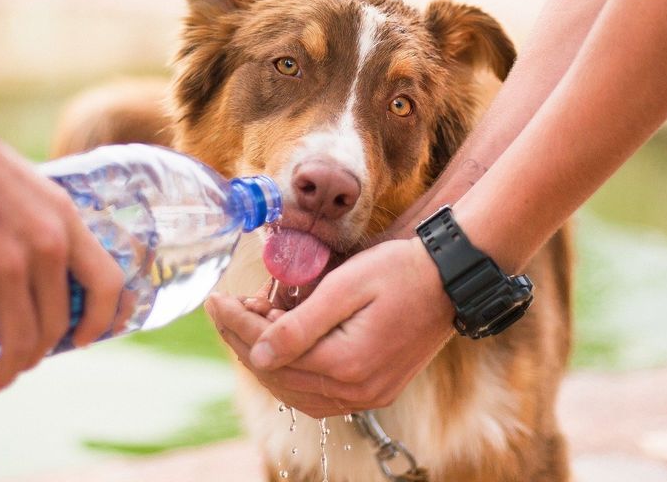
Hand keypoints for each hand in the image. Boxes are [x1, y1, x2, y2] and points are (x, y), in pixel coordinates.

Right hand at [0, 94, 123, 402]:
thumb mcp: (31, 191)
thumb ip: (42, 231)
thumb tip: (38, 275)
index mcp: (66, 222)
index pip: (108, 285)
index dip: (103, 321)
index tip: (84, 341)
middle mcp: (44, 247)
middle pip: (57, 326)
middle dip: (38, 356)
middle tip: (17, 366)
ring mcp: (3, 265)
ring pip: (17, 343)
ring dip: (4, 375)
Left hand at [205, 237, 453, 417]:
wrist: (451, 279)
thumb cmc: (401, 271)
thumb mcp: (346, 286)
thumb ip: (300, 325)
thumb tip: (257, 354)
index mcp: (347, 364)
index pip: (271, 352)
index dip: (237, 325)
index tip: (215, 300)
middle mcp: (357, 391)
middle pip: (279, 376)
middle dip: (245, 341)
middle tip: (227, 308)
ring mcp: (368, 396)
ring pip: (296, 391)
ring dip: (266, 359)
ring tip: (251, 322)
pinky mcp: (376, 391)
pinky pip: (319, 395)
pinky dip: (293, 374)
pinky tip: (281, 348)